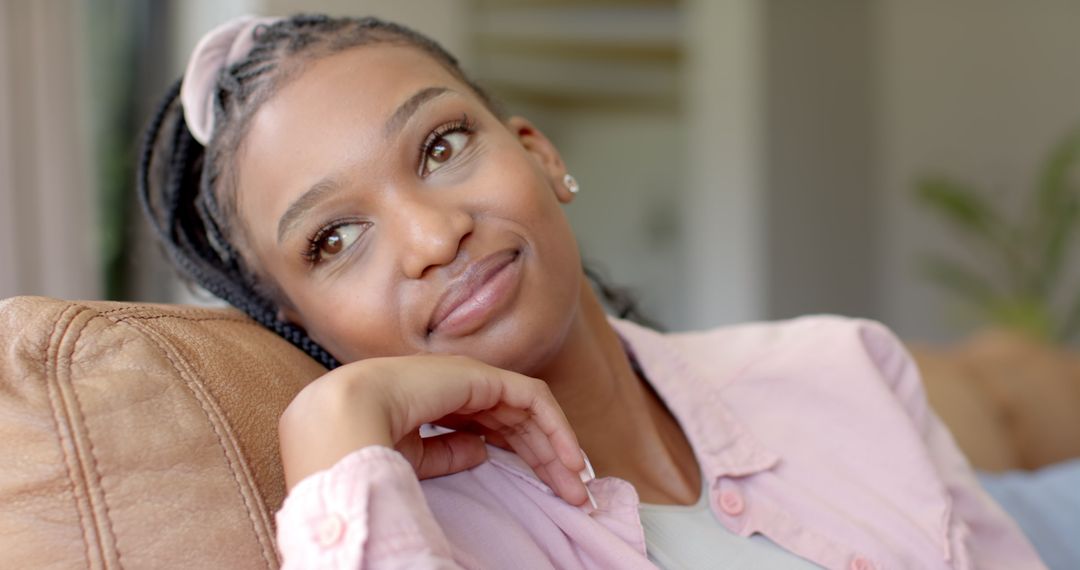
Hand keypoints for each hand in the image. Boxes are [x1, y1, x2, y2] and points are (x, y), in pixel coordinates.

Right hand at [278, 355, 587, 505]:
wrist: (344, 418)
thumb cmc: (362, 441)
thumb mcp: (412, 457)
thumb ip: (447, 452)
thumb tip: (481, 452)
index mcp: (435, 399)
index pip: (490, 424)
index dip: (520, 455)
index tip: (544, 489)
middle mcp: (457, 383)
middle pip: (515, 420)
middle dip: (545, 458)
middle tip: (573, 496)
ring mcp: (472, 376)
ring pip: (529, 410)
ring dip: (556, 448)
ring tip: (577, 486)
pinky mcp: (485, 376)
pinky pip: (532, 398)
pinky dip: (554, 427)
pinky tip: (568, 459)